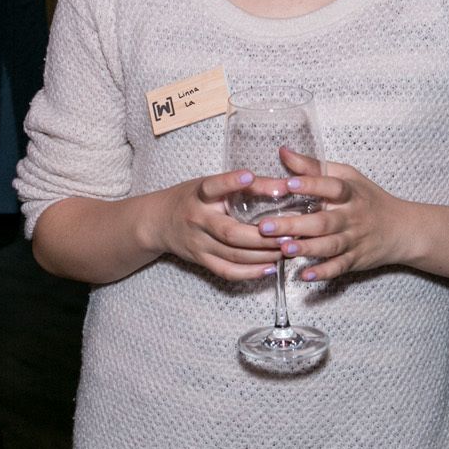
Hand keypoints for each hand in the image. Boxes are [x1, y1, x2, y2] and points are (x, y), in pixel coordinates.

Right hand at [147, 169, 288, 281]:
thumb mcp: (209, 185)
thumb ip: (243, 186)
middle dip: (263, 236)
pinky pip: (228, 271)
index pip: (213, 186)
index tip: (248, 175)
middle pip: (231, 232)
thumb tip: (285, 185)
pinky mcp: (201, 261)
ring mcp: (199, 243)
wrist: (158, 222)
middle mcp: (197, 219)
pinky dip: (250, 272)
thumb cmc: (191, 199)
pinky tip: (270, 268)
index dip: (230, 182)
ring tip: (287, 250)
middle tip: (289, 234)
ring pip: (234, 255)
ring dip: (263, 255)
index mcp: (199, 194)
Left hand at [249, 149, 408, 281]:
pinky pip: (339, 267)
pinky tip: (304, 275)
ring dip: (307, 248)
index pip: (332, 187)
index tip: (288, 184)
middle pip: (324, 221)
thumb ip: (314, 166)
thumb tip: (283, 151)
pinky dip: (323, 272)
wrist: (401, 229)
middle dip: (295, 224)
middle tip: (266, 227)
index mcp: (350, 193)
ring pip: (330, 245)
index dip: (311, 184)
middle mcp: (352, 217)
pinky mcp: (355, 260)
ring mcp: (354, 240)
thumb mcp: (347, 176)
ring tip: (284, 248)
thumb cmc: (367, 198)